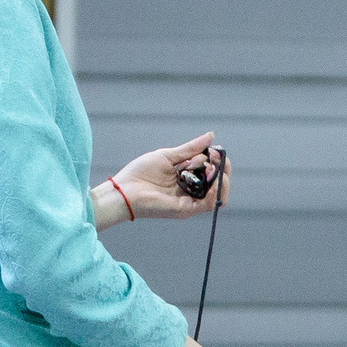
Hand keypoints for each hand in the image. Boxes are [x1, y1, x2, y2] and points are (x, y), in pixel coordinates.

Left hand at [103, 132, 227, 224]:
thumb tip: (211, 136)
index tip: (213, 150)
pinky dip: (214, 191)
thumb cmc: (141, 173)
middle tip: (214, 158)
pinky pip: (208, 204)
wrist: (124, 189)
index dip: (217, 160)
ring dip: (220, 179)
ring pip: (218, 194)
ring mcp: (190, 201)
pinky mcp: (186, 209)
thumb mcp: (168, 156)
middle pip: (218, 183)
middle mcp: (191, 190)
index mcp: (187, 177)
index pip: (212, 171)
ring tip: (211, 168)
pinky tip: (210, 179)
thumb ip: (190, 149)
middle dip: (222, 168)